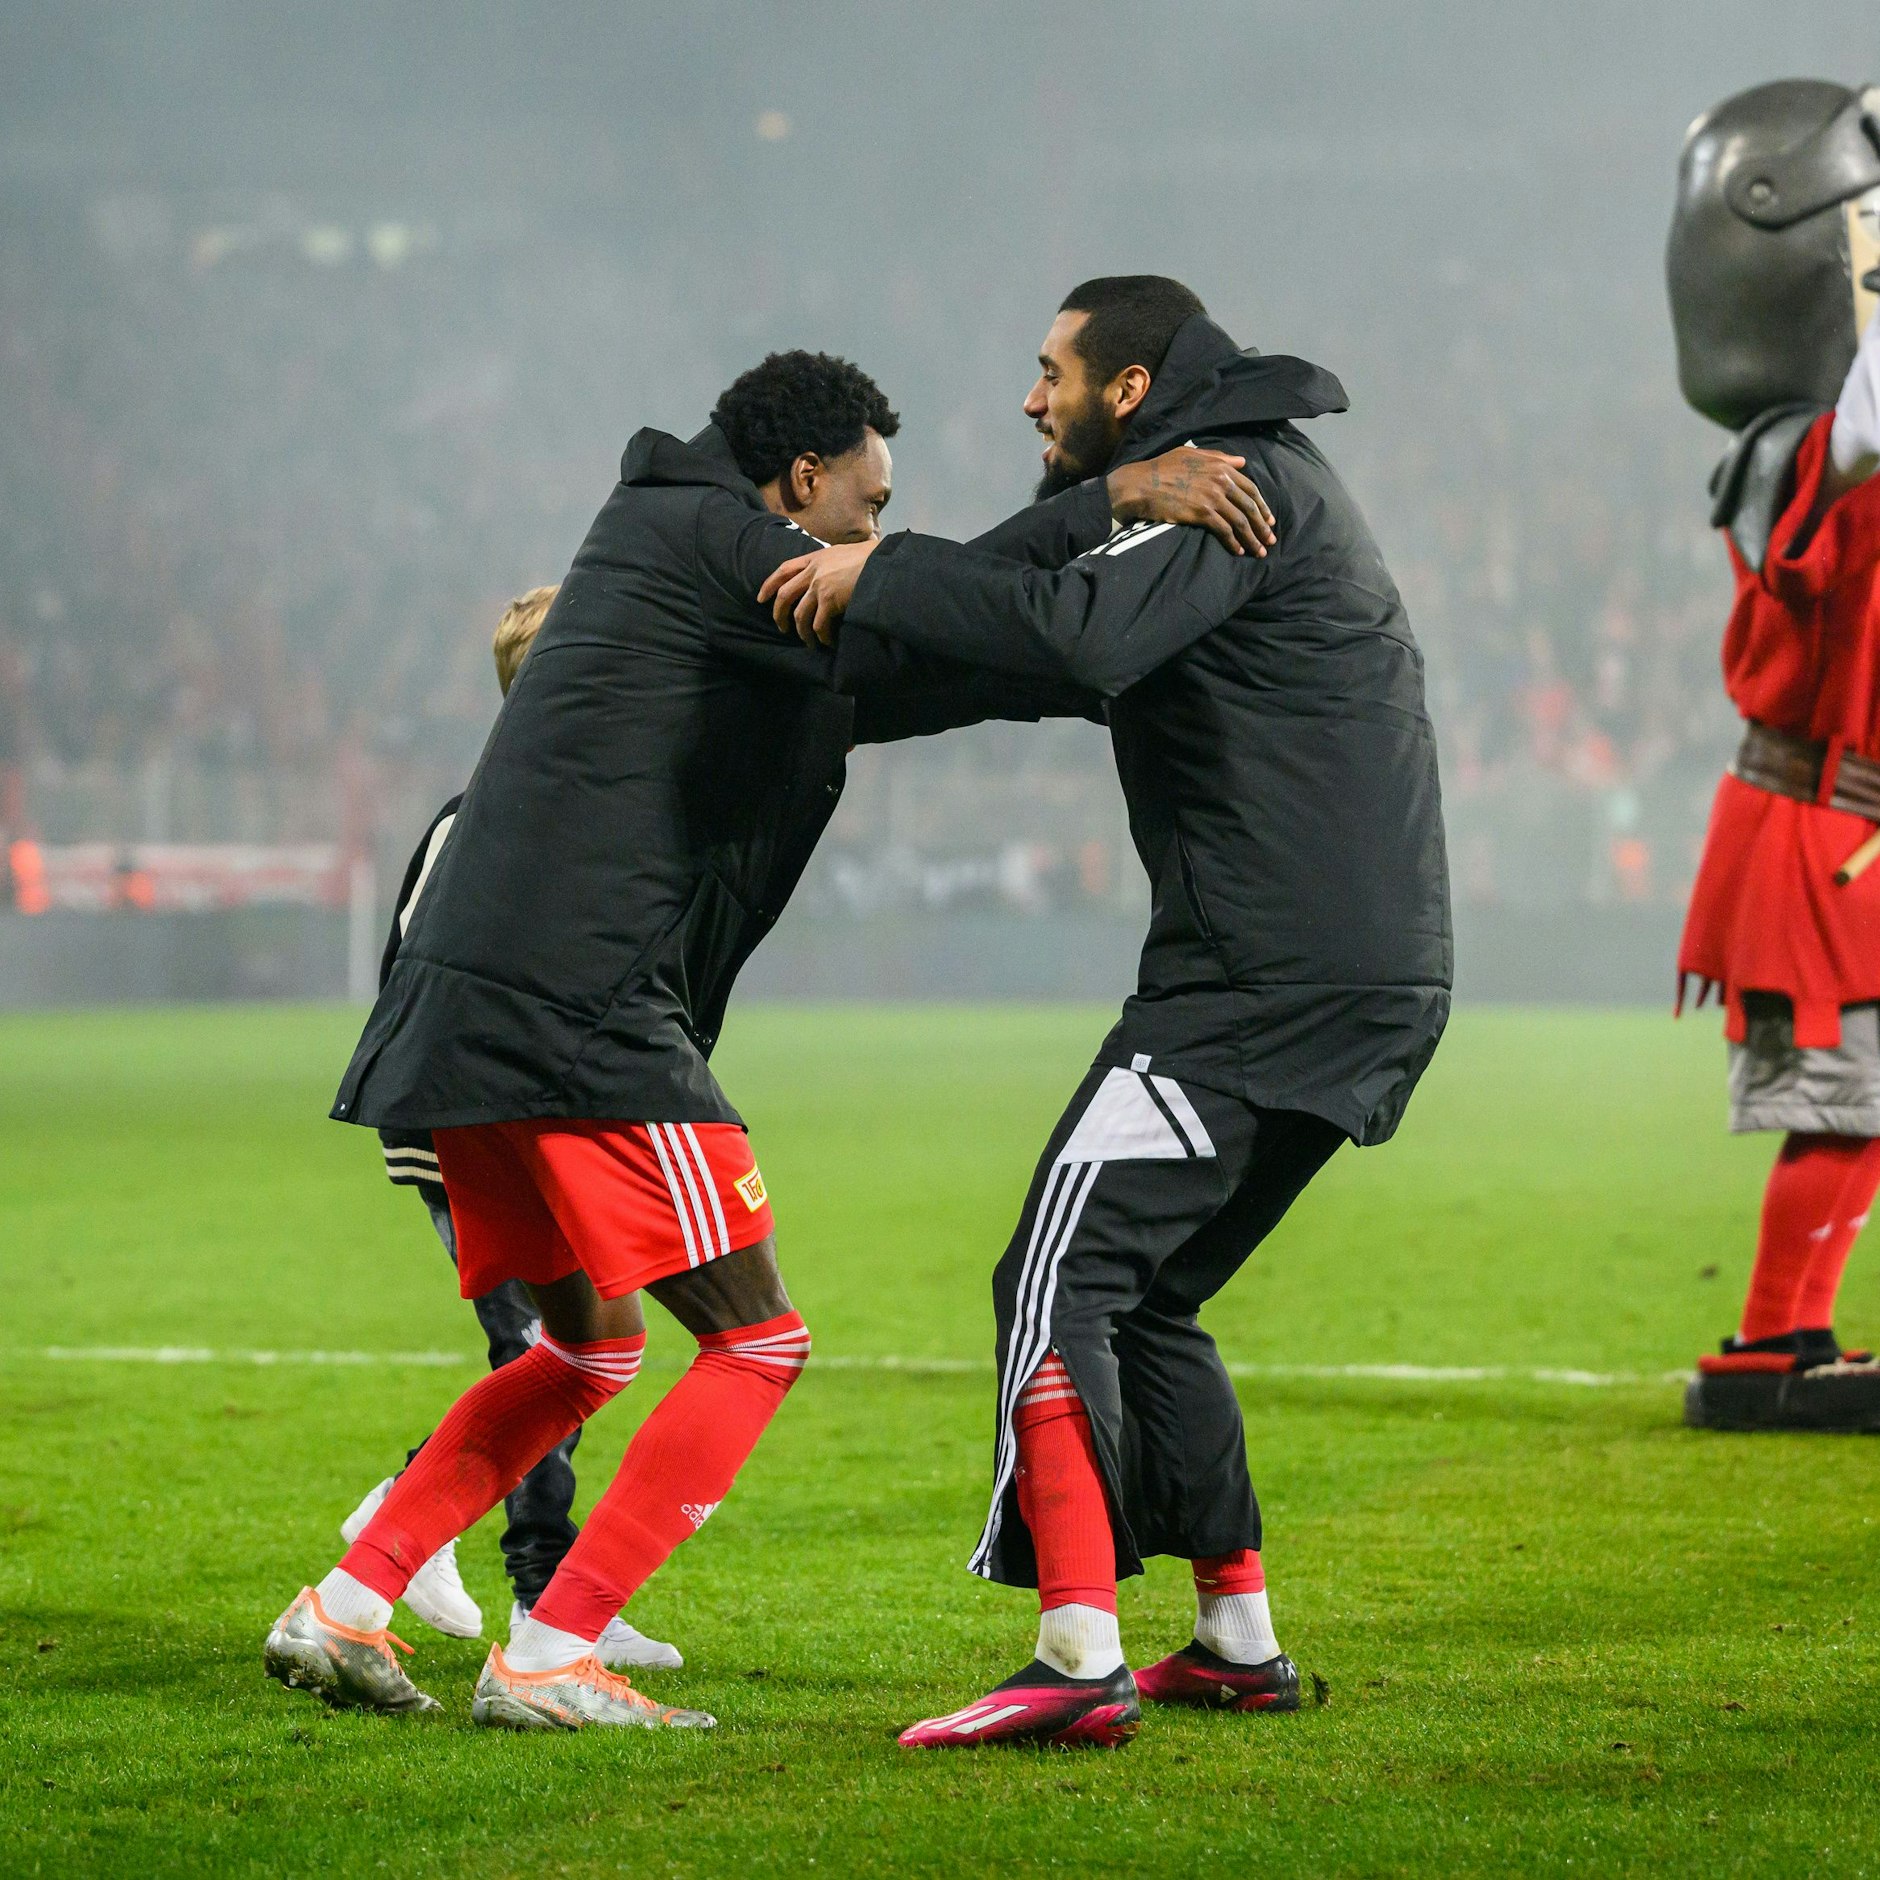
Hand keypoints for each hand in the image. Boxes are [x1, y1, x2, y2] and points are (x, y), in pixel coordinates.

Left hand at [757, 538, 882, 645]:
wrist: (885, 564)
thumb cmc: (873, 559)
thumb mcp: (846, 553)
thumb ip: (833, 563)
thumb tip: (832, 575)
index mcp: (816, 557)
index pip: (784, 569)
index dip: (769, 584)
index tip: (761, 598)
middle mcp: (814, 571)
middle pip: (785, 595)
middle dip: (779, 614)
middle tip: (782, 628)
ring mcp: (820, 586)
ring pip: (800, 616)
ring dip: (803, 633)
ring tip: (810, 643)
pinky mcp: (829, 601)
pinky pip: (819, 626)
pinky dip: (822, 637)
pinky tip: (828, 642)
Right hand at [1106, 447, 1275, 556]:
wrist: (1140, 484)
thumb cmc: (1161, 468)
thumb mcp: (1191, 454)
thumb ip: (1219, 457)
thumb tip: (1241, 462)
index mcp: (1220, 467)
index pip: (1250, 488)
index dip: (1262, 505)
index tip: (1268, 519)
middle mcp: (1220, 481)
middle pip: (1249, 506)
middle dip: (1263, 525)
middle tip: (1270, 540)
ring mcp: (1212, 497)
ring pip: (1240, 521)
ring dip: (1252, 538)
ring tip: (1259, 551)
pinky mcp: (1202, 513)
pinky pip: (1224, 530)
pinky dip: (1233, 542)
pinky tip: (1238, 551)